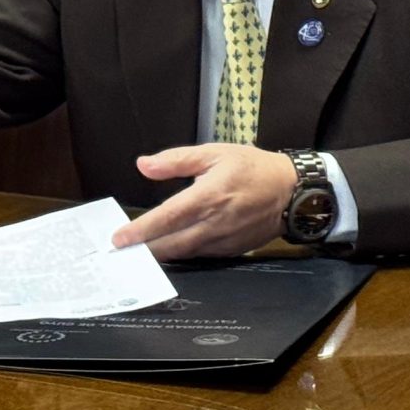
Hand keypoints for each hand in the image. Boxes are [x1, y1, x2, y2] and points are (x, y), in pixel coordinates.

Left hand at [111, 144, 298, 258]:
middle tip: (120, 254)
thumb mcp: (214, 153)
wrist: (290, 191)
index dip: (141, 230)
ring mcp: (223, 241)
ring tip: (138, 255)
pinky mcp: (231, 251)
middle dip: (144, 251)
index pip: (166, 218)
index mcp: (208, 196)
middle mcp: (214, 223)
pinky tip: (168, 253)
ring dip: (161, 256)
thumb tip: (143, 165)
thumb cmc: (251, 168)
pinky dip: (182, 256)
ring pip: (185, 254)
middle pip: (171, 245)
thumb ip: (176, 160)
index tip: (118, 239)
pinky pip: (201, 256)